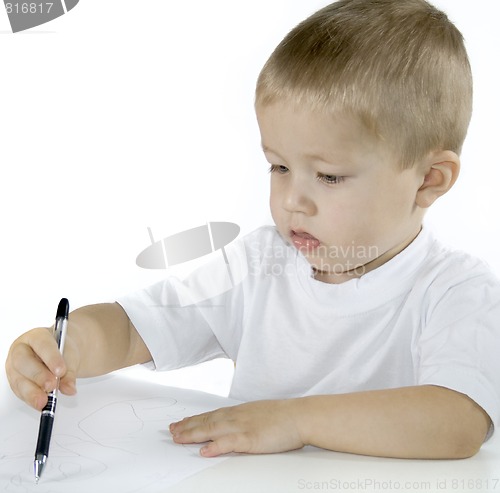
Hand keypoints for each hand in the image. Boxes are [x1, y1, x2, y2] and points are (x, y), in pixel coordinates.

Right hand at [5, 327, 78, 410]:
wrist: (59, 353)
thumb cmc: (62, 350)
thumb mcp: (70, 355)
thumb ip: (70, 371)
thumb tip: (69, 388)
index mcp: (36, 336)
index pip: (42, 344)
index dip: (51, 358)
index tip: (61, 371)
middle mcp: (21, 349)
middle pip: (24, 361)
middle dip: (38, 376)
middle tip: (51, 386)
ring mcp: (15, 365)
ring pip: (18, 378)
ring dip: (31, 392)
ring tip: (44, 401)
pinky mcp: (15, 380)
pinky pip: (19, 391)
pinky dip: (30, 398)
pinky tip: (39, 403)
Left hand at [169, 399, 304, 456]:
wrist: (300, 415)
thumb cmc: (284, 416)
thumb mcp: (260, 414)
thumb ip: (246, 419)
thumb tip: (236, 426)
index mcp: (240, 412)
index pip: (212, 415)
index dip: (195, 420)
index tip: (182, 422)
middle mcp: (237, 417)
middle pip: (207, 421)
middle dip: (188, 426)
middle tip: (171, 430)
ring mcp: (242, 427)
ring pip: (212, 430)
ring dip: (193, 434)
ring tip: (178, 437)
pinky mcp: (250, 439)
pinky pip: (229, 442)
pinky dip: (215, 446)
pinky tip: (204, 450)